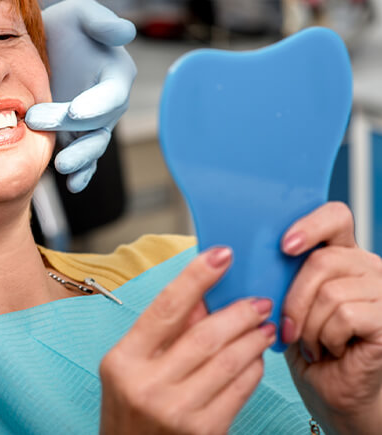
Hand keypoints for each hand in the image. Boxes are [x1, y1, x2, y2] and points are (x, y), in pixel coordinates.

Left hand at [25, 0, 136, 192]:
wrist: (40, 48)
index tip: (76, 111)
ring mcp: (92, 124)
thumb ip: (101, 22)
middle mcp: (108, 103)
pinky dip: (82, 174)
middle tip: (37, 121)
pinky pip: (84, 159)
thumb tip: (125, 32)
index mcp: (116, 74)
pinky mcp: (76, 137)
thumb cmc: (64, 26)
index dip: (97, 104)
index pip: (112, 94)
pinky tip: (72, 185)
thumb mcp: (80, 13)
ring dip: (80, 159)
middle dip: (72, 128)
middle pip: (98, 124)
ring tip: (62, 167)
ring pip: (93, 146)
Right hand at [99, 247, 275, 433]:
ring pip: (229, 361)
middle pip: (205, 335)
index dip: (196, 277)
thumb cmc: (130, 410)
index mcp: (123, 360)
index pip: (165, 308)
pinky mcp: (203, 431)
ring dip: (253, 338)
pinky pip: (240, 389)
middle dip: (239, 312)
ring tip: (263, 326)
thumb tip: (203, 295)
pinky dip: (253, 368)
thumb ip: (163, 331)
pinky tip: (255, 357)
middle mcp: (147, 385)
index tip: (221, 254)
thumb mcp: (131, 367)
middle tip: (258, 301)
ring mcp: (177, 410)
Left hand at [280, 202, 381, 433]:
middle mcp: (368, 266)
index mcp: (342, 254)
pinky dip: (328, 338)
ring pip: (330, 293)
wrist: (334, 393)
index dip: (310, 226)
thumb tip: (241, 255)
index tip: (285, 246)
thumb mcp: (287, 303)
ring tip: (313, 344)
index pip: (335, 217)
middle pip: (322, 261)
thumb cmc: (308, 348)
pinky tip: (332, 350)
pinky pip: (345, 315)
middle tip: (290, 328)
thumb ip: (279, 274)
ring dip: (310, 326)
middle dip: (294, 300)